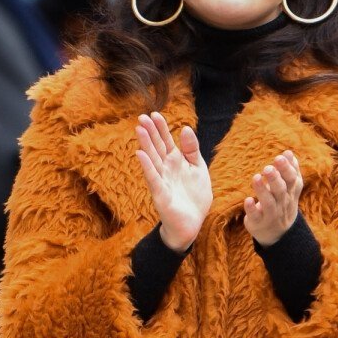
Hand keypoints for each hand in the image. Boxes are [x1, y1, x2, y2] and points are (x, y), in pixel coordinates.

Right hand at [134, 111, 211, 250]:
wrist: (192, 223)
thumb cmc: (194, 196)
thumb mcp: (198, 168)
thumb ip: (192, 149)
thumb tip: (186, 128)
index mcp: (176, 161)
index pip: (166, 140)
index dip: (161, 127)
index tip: (155, 113)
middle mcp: (166, 168)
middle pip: (157, 147)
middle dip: (150, 132)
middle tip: (142, 116)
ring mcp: (162, 180)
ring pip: (153, 159)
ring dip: (145, 144)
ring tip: (139, 129)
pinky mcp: (161, 194)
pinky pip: (153, 178)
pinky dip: (147, 166)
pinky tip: (140, 154)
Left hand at [243, 151, 302, 245]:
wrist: (279, 235)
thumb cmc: (282, 204)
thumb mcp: (289, 189)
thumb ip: (290, 171)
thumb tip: (288, 152)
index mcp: (290, 193)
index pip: (292, 180)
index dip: (287, 169)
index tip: (280, 157)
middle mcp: (282, 203)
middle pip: (281, 190)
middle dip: (275, 178)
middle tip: (267, 168)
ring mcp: (270, 214)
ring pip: (268, 203)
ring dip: (262, 190)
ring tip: (256, 177)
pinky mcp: (258, 223)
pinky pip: (256, 216)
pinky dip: (252, 208)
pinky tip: (248, 200)